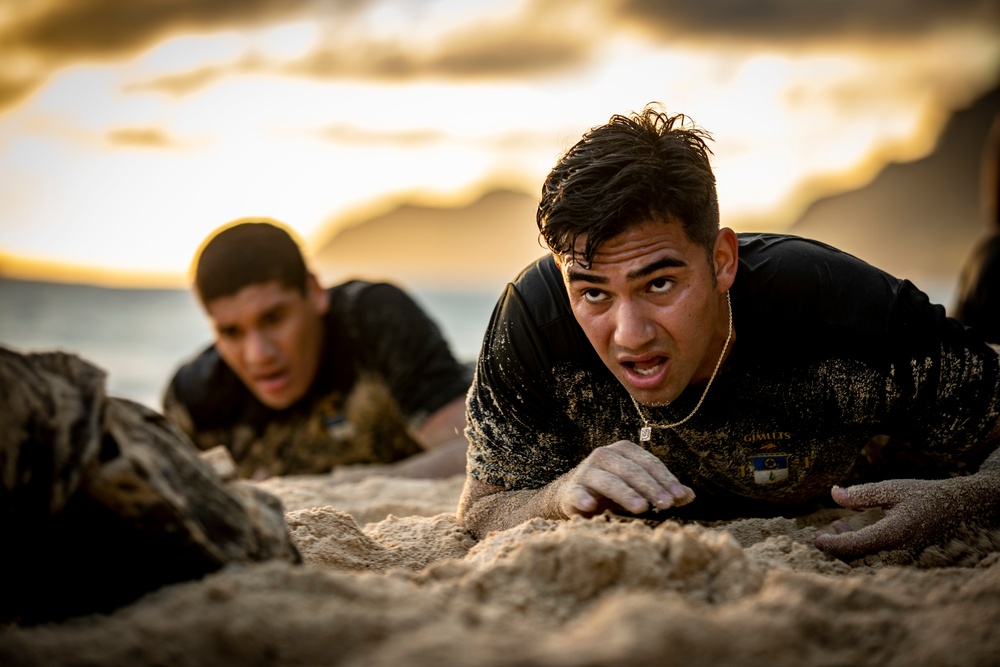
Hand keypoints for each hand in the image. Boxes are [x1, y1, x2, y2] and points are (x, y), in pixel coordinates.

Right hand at [556, 440, 694, 517]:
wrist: (574, 495)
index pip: (649, 463)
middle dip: (651, 487)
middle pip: (631, 470)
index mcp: (623, 451)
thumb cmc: (614, 490)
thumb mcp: (639, 487)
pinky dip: (583, 499)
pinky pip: (578, 493)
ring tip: (641, 508)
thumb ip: (662, 490)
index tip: (679, 498)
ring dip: (626, 494)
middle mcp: (604, 456)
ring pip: (608, 481)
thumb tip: (689, 496)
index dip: (665, 480)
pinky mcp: (571, 490)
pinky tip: (591, 507)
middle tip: (667, 505)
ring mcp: (586, 472)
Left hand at [814, 472, 999, 557]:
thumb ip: (862, 494)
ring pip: (865, 559)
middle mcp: (898, 550)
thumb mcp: (891, 488)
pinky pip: (875, 557)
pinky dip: (858, 546)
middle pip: (858, 558)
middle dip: (835, 547)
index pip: (856, 545)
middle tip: (818, 534)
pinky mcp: (902, 556)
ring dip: (846, 546)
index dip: (832, 544)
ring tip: (836, 526)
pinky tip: (848, 529)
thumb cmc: (922, 495)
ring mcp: (902, 556)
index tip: (815, 538)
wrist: (955, 507)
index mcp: (894, 533)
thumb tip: (835, 494)